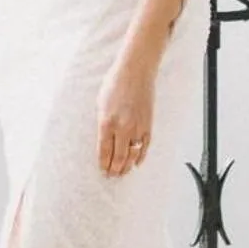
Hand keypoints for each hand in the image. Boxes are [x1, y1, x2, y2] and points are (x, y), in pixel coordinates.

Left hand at [96, 54, 155, 177]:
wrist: (135, 71)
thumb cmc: (115, 83)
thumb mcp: (100, 103)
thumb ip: (102, 123)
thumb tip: (104, 139)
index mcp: (106, 123)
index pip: (104, 152)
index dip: (103, 164)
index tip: (102, 171)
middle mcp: (122, 128)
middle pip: (118, 157)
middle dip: (114, 170)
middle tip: (112, 176)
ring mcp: (137, 127)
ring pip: (132, 155)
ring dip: (126, 166)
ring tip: (122, 173)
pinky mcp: (148, 124)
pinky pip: (144, 146)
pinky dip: (140, 156)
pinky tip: (136, 162)